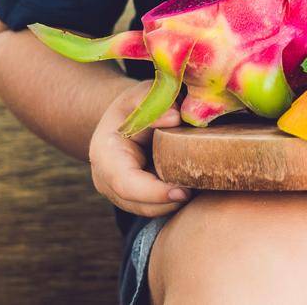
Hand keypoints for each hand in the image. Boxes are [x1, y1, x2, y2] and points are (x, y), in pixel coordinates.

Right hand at [89, 80, 191, 216]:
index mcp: (105, 153)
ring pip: (148, 210)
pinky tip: (193, 187)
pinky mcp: (135, 198)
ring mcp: (118, 192)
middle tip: (200, 189)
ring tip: (199, 187)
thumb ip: (156, 104)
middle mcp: (107, 178)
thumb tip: (175, 118)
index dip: (154, 192)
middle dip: (169, 202)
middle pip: (138, 203)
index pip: (126, 183)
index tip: (183, 191)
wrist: (123, 119)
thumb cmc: (135, 106)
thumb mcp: (142, 95)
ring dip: (174, 204)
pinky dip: (173, 201)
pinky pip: (155, 206)